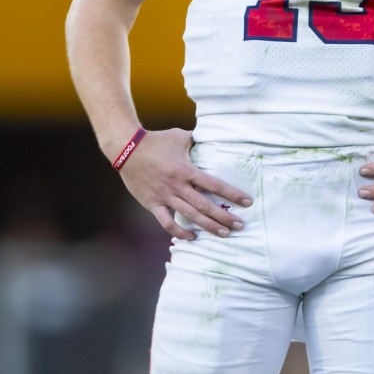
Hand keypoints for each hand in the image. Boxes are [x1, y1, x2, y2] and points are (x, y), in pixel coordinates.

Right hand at [117, 128, 251, 240]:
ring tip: (224, 234)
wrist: (126, 149)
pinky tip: (191, 237)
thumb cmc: (156, 141)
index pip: (215, 185)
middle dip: (224, 217)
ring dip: (208, 226)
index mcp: (187, 170)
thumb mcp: (180, 137)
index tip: (247, 202)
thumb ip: (197, 141)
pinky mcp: (152, 204)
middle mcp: (178, 186)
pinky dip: (179, 232)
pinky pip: (166, 222)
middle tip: (240, 225)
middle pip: (205, 205)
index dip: (232, 194)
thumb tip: (213, 138)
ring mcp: (165, 197)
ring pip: (190, 216)